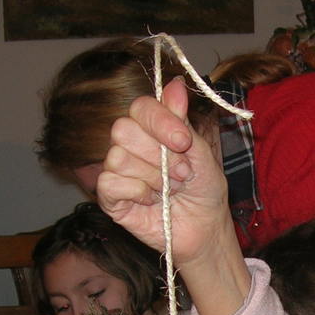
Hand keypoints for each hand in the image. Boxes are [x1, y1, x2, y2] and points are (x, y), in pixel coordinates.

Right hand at [96, 78, 251, 314]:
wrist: (205, 230)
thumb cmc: (204, 191)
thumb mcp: (201, 153)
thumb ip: (183, 121)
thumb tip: (175, 84)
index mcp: (152, 129)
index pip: (140, 107)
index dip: (160, 122)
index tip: (183, 142)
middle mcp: (130, 146)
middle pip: (123, 130)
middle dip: (158, 154)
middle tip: (181, 174)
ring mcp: (117, 170)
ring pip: (118, 157)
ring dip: (153, 177)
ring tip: (170, 190)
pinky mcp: (110, 197)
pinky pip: (110, 182)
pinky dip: (136, 191)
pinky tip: (151, 201)